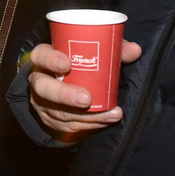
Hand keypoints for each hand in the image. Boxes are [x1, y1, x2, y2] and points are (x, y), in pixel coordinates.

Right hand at [26, 40, 141, 142]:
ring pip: (58, 112)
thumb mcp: (92, 52)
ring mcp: (43, 103)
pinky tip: (108, 120)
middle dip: (64, 95)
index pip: (41, 55)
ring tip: (110, 113)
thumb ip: (111, 49)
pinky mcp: (52, 121)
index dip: (51, 60)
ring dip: (86, 115)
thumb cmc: (79, 64)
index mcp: (45, 58)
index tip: (67, 64)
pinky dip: (90, 125)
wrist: (67, 86)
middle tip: (86, 99)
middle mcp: (40, 80)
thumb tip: (134, 50)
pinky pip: (69, 126)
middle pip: (43, 88)